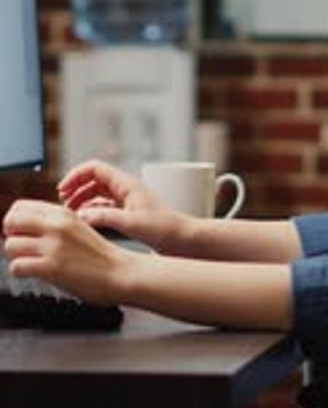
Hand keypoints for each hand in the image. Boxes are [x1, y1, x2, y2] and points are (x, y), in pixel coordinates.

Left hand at [3, 199, 129, 304]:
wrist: (120, 273)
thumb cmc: (101, 255)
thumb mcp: (78, 227)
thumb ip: (54, 224)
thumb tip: (23, 227)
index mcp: (62, 213)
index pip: (20, 207)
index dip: (14, 221)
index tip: (19, 232)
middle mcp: (56, 225)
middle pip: (10, 221)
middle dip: (10, 236)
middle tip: (20, 247)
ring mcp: (53, 245)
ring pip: (10, 245)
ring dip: (15, 256)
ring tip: (29, 262)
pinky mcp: (51, 267)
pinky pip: (16, 267)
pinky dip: (20, 272)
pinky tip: (33, 273)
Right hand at [57, 159, 186, 253]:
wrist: (184, 239)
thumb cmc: (165, 229)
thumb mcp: (132, 223)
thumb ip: (105, 218)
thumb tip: (81, 216)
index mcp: (127, 184)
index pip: (95, 168)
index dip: (76, 175)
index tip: (63, 189)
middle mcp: (126, 188)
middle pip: (93, 178)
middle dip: (76, 187)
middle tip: (63, 202)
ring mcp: (127, 199)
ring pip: (97, 192)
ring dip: (82, 198)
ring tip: (70, 212)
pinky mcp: (129, 212)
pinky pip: (104, 205)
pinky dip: (92, 209)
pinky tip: (86, 220)